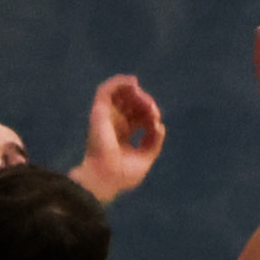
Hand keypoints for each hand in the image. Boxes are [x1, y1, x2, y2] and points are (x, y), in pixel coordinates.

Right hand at [76, 74, 164, 198]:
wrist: (106, 177)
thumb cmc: (122, 174)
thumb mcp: (145, 158)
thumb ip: (153, 142)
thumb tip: (160, 126)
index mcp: (122, 135)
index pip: (138, 117)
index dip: (150, 115)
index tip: (156, 123)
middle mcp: (113, 124)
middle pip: (131, 104)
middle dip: (145, 103)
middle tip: (152, 110)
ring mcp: (105, 117)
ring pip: (119, 94)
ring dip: (134, 92)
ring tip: (144, 97)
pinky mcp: (99, 111)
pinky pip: (106, 90)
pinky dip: (119, 82)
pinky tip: (133, 82)